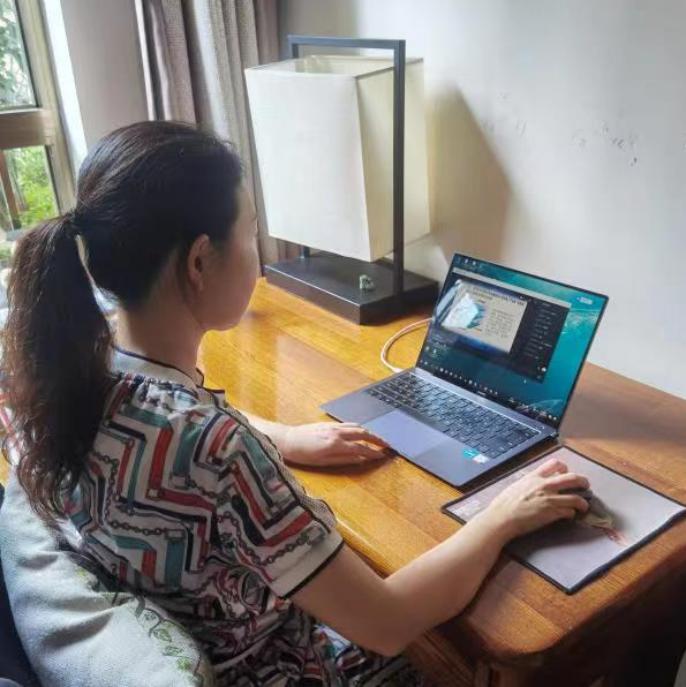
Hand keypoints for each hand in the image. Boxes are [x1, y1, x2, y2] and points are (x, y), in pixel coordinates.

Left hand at [275, 422, 391, 467]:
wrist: (287, 440)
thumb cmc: (304, 455)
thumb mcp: (324, 462)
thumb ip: (344, 459)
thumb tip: (361, 458)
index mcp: (337, 444)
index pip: (361, 448)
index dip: (374, 452)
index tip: (383, 456)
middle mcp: (338, 432)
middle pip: (363, 433)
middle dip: (377, 439)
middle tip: (387, 445)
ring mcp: (334, 426)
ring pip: (357, 426)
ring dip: (369, 432)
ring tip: (378, 438)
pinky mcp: (329, 424)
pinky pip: (349, 424)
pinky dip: (359, 427)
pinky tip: (361, 430)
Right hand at [478, 458, 589, 542]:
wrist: (502, 517)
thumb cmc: (504, 503)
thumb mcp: (516, 485)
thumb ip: (529, 483)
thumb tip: (534, 484)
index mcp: (534, 476)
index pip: (555, 464)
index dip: (564, 467)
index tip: (566, 472)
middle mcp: (545, 485)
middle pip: (572, 478)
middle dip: (582, 481)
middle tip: (585, 486)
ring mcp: (550, 499)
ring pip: (576, 497)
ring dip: (582, 502)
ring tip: (584, 506)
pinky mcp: (552, 513)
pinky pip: (569, 512)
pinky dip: (572, 513)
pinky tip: (570, 515)